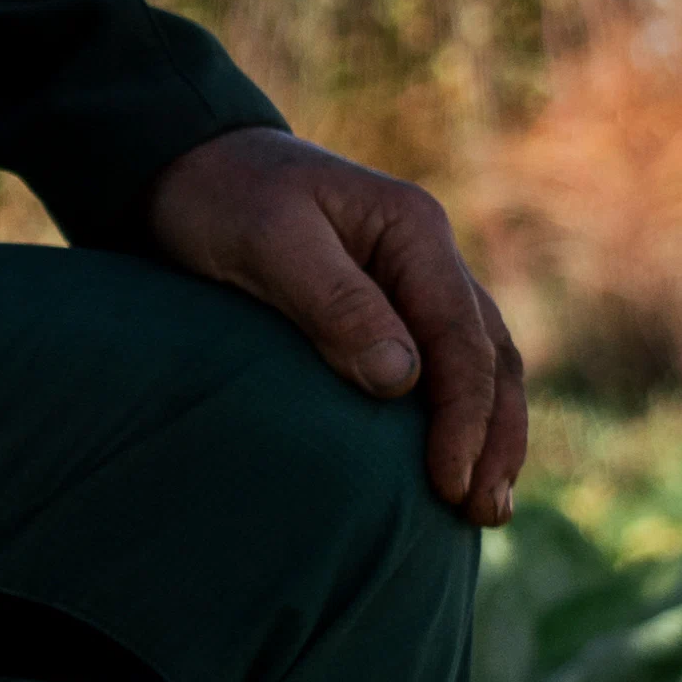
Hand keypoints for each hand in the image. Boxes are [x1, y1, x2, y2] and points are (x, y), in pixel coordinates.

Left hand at [141, 128, 531, 524]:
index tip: (448, 482)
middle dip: (496, 437)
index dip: (464, 416)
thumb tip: (402, 379)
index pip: (462, 336)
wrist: (186, 168)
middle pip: (491, 355)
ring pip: (481, 364)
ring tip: (484, 508)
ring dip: (491, 434)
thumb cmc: (222, 199)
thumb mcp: (269, 241)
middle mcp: (428, 256)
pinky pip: (444, 366)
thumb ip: (335, 303)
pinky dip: (459, 418)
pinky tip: (452, 466)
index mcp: (414, 230)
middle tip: (483, 513)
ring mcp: (414, 282)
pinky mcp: (389, 310)